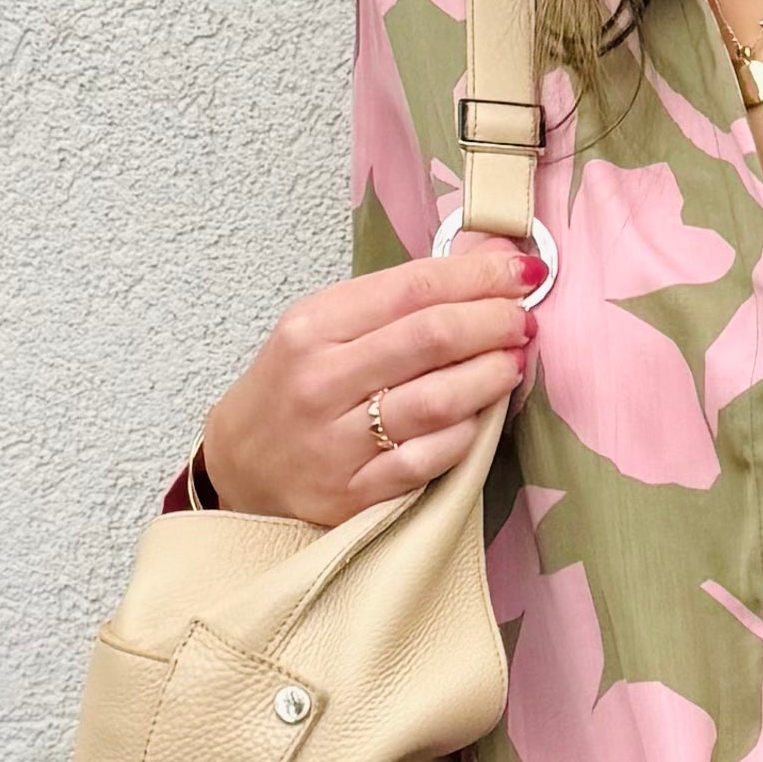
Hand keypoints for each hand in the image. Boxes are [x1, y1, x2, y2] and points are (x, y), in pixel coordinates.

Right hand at [194, 233, 543, 522]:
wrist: (240, 466)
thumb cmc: (292, 387)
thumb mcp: (320, 327)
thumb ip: (391, 302)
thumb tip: (479, 269)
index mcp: (314, 326)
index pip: (412, 288)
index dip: (477, 275)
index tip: (520, 269)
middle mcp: (323, 380)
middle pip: (431, 337)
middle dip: (493, 321)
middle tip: (522, 319)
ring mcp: (338, 440)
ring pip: (438, 400)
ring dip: (491, 376)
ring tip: (512, 361)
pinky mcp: (355, 492)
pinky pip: (428, 459)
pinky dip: (465, 436)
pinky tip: (480, 418)